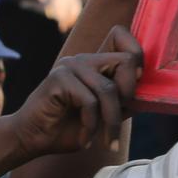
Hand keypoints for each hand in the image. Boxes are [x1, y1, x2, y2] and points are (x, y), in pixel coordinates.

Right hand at [3, 27, 141, 158]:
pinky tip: (84, 137)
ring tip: (104, 140)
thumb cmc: (66, 129)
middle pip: (127, 61)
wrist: (31, 140)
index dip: (137, 58)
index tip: (131, 93)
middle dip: (128, 97)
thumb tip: (146, 85)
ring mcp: (71, 66)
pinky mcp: (59, 78)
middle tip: (115, 123)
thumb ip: (122, 99)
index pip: (123, 37)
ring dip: (110, 121)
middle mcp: (84, 59)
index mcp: (95, 64)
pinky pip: (89, 101)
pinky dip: (90, 125)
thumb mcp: (104, 115)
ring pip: (109, 88)